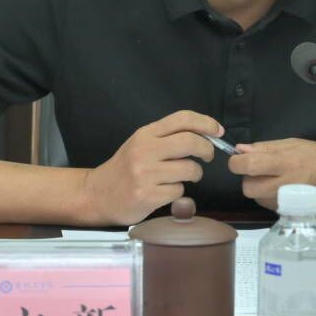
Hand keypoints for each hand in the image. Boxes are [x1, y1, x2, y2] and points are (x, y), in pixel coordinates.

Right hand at [82, 111, 220, 224]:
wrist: (97, 194)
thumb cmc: (125, 168)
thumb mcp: (141, 144)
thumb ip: (168, 137)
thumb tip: (205, 134)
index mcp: (146, 134)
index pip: (182, 119)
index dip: (206, 123)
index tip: (218, 131)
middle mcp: (145, 151)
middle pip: (190, 142)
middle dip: (207, 149)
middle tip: (208, 156)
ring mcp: (146, 174)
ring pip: (189, 169)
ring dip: (194, 174)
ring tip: (184, 176)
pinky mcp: (148, 196)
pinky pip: (179, 191)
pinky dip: (178, 192)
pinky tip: (166, 191)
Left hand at [228, 138, 315, 218]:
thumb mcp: (296, 144)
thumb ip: (266, 147)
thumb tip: (240, 150)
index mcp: (287, 163)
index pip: (248, 165)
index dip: (236, 163)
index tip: (239, 160)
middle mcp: (286, 186)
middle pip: (248, 188)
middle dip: (248, 179)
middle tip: (261, 172)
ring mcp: (289, 205)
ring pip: (258, 199)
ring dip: (260, 190)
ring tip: (278, 181)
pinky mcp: (292, 216)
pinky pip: (270, 208)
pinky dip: (271, 199)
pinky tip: (286, 192)